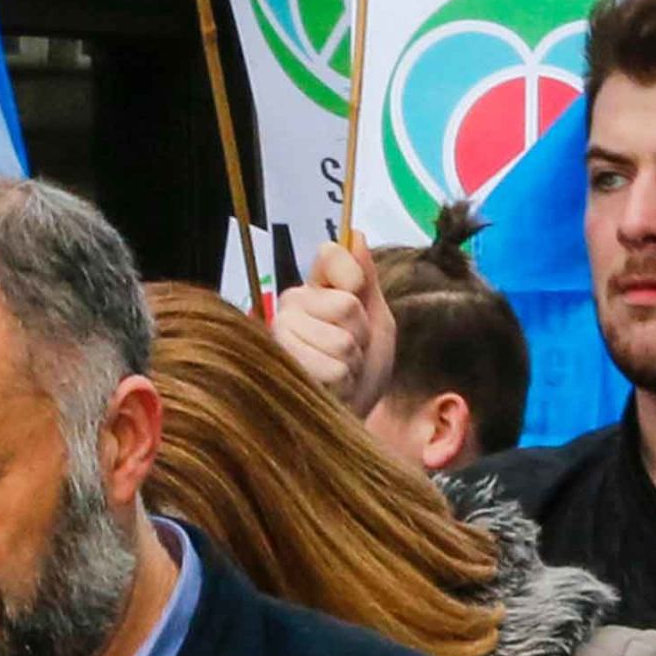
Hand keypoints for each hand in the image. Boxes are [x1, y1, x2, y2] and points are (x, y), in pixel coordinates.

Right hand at [270, 232, 394, 414]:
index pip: (331, 254)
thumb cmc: (362, 375)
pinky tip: (329, 390)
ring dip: (352, 365)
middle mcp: (290, 305)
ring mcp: (280, 335)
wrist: (348, 420)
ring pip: (340, 340)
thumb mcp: (377, 323)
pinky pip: (332, 368)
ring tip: (341, 375)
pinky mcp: (279, 366)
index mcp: (314, 288)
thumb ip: (368, 282)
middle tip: (352, 355)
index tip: (357, 297)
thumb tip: (357, 235)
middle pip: (346, 305)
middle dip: (361, 337)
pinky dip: (343, 385)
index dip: (355, 278)